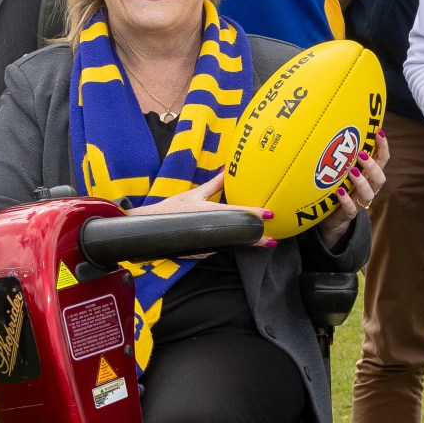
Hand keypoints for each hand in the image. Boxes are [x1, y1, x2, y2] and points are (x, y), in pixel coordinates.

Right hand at [129, 172, 276, 246]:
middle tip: (272, 240)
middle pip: (236, 236)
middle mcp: (207, 229)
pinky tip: (241, 245)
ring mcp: (203, 244)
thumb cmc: (173, 207)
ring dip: (244, 243)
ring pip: (228, 244)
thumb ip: (215, 184)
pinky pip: (217, 248)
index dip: (253, 214)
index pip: (234, 212)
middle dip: (255, 239)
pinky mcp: (200, 252)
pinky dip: (228, 245)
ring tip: (264, 242)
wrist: (150, 226)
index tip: (269, 214)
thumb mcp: (195, 193)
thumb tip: (227, 170)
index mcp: (207, 211)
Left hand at [318, 140, 390, 246]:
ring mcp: (359, 201)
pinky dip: (346, 200)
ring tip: (352, 171)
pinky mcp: (348, 213)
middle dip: (372, 165)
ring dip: (361, 182)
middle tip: (362, 154)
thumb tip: (342, 129)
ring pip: (368, 193)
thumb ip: (348, 156)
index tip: (379, 132)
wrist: (332, 217)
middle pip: (379, 178)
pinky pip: (350, 209)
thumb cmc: (340, 187)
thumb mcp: (345, 171)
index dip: (383, 147)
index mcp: (370, 176)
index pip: (382, 160)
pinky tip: (339, 192)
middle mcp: (368, 188)